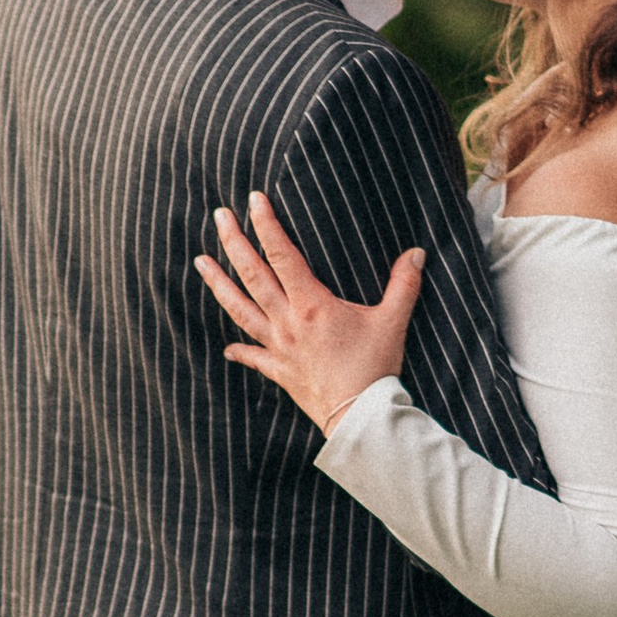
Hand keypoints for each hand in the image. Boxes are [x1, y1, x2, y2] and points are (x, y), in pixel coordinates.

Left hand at [196, 192, 423, 436]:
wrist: (358, 416)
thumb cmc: (374, 368)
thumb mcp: (392, 322)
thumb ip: (403, 284)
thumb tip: (417, 253)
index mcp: (311, 304)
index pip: (282, 255)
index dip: (266, 225)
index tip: (253, 200)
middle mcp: (287, 321)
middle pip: (252, 275)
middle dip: (233, 243)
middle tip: (219, 217)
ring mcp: (279, 346)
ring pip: (239, 309)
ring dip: (218, 284)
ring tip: (200, 262)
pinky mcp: (279, 371)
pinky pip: (252, 357)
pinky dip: (239, 350)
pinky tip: (227, 347)